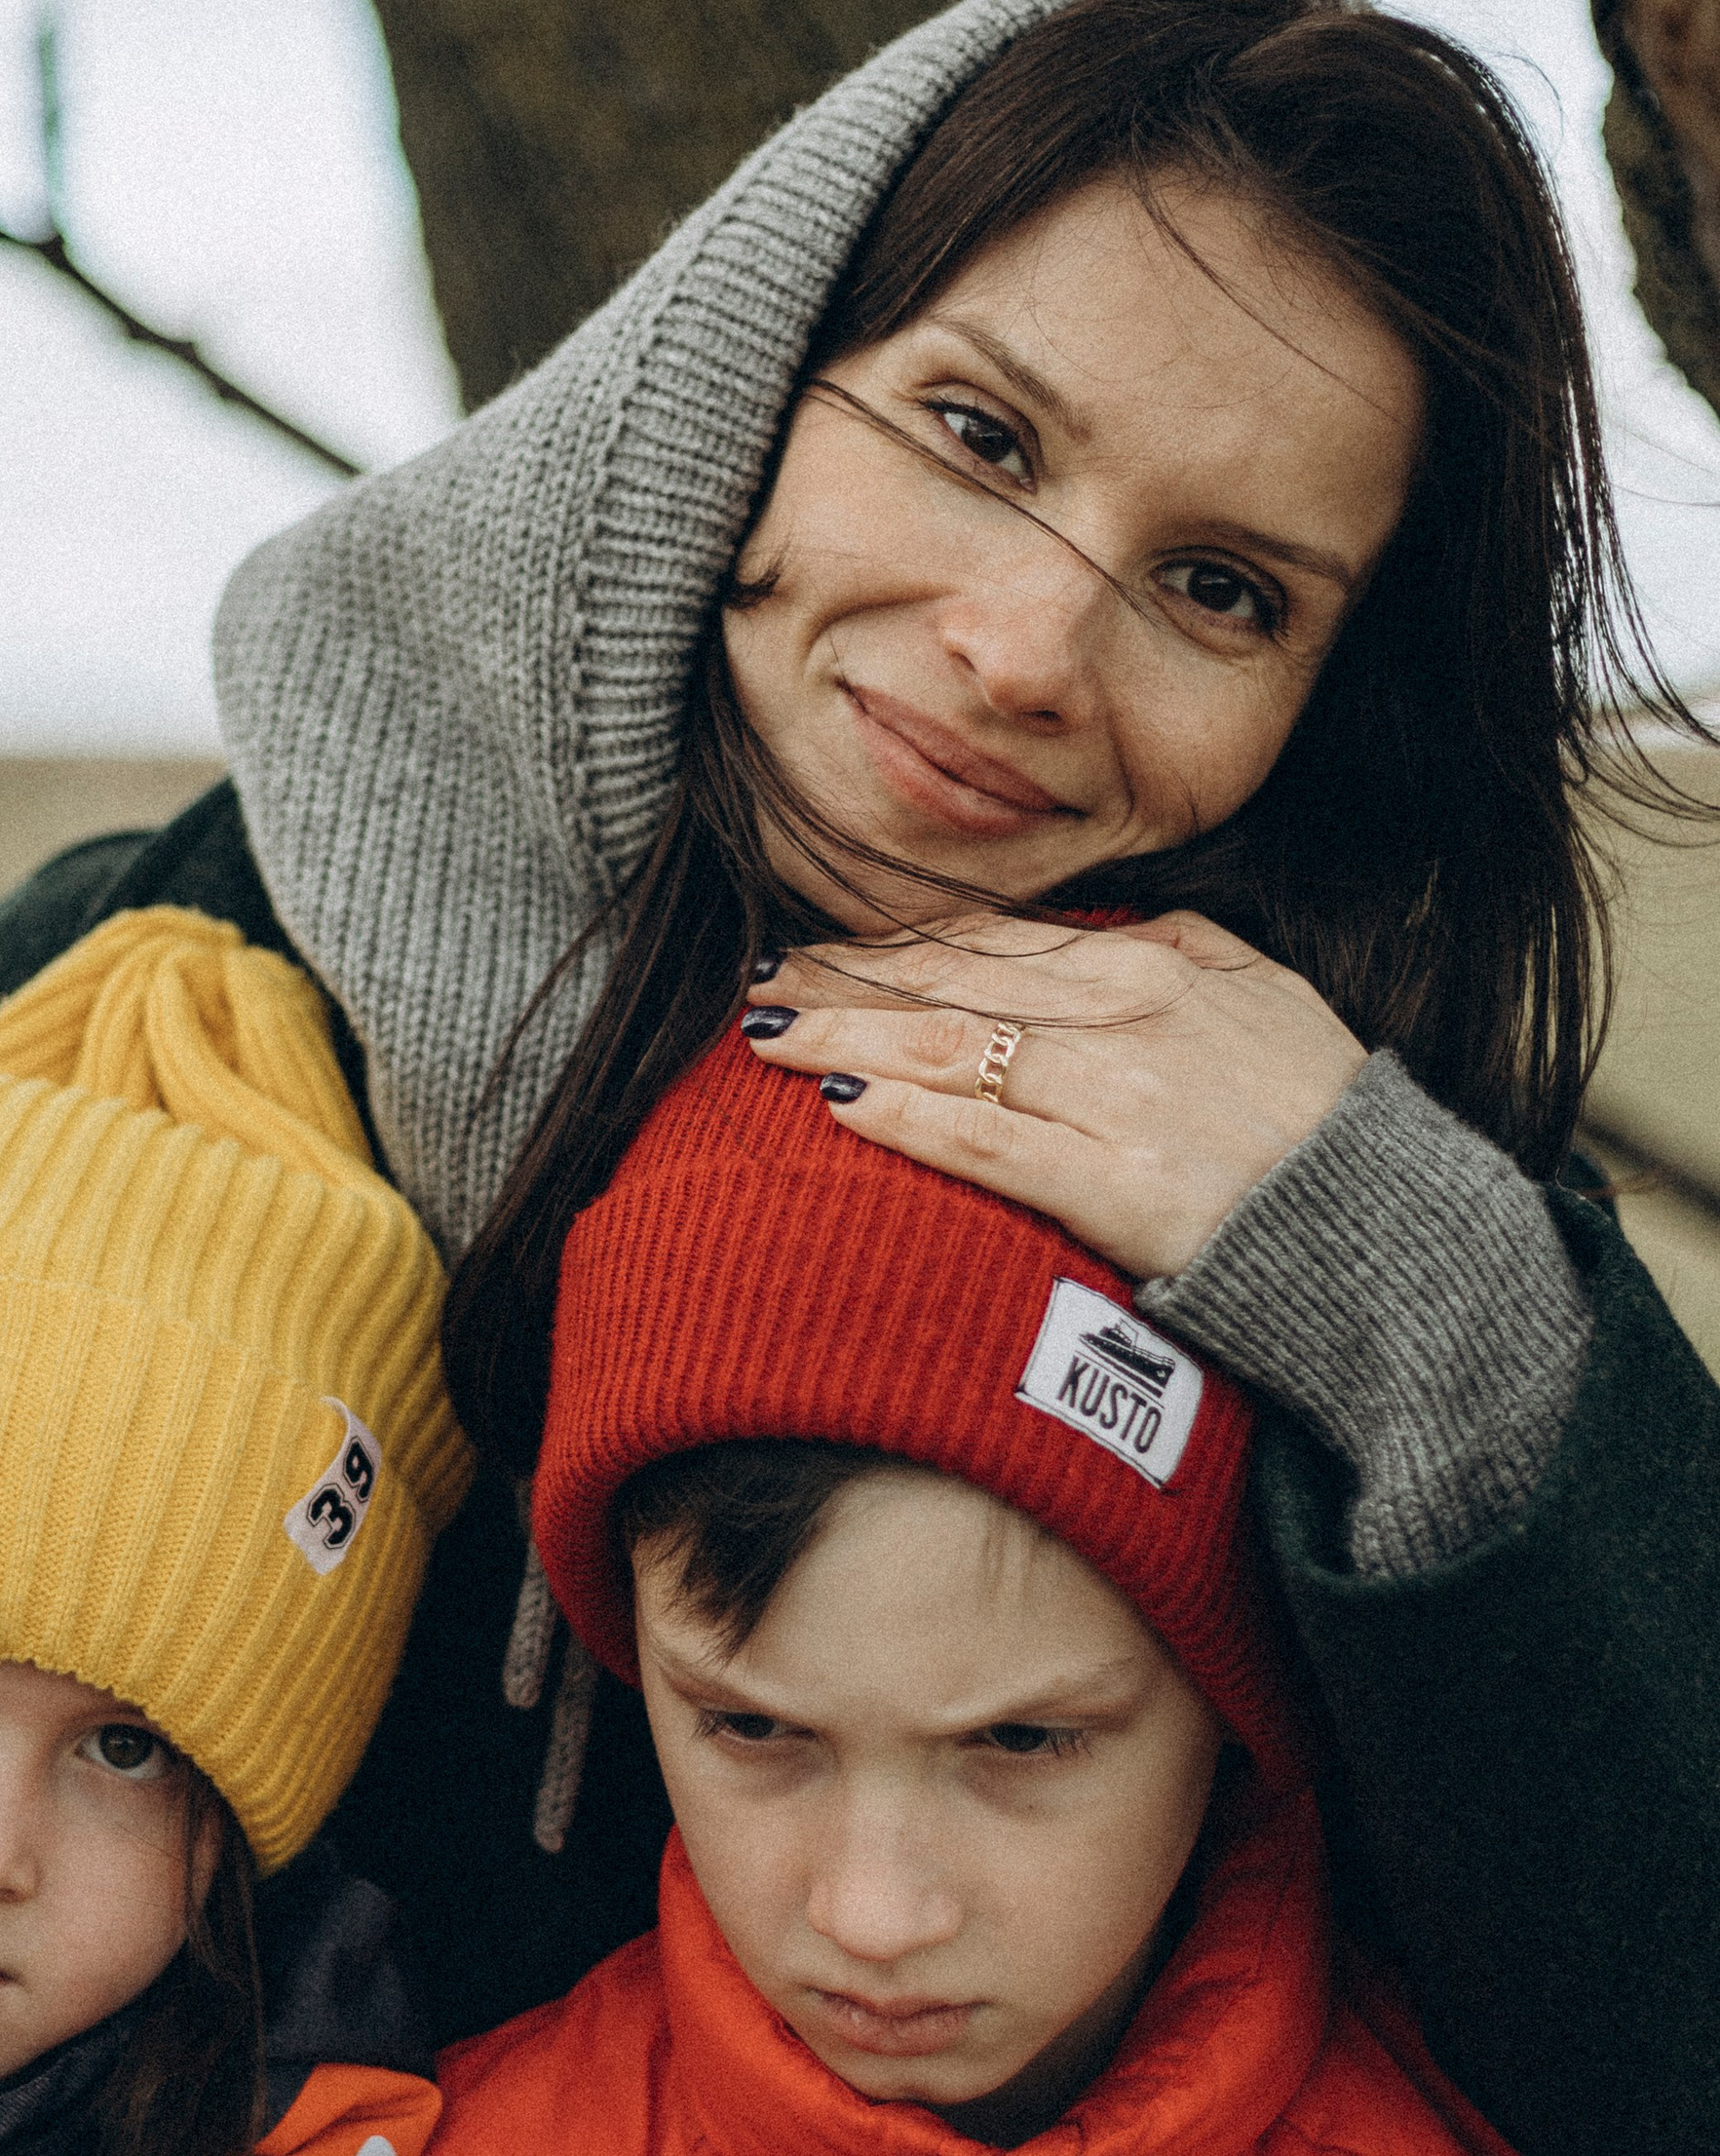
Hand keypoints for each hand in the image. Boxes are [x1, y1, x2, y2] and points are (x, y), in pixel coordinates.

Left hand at [742, 911, 1366, 1282]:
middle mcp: (1127, 1019)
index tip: (819, 944)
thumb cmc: (1326, 1124)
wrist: (1394, 1232)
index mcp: (1153, 969)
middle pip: (951, 987)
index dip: (896, 942)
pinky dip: (911, 1117)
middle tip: (760, 983)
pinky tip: (843, 1104)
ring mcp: (1119, 1101)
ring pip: (950, 1050)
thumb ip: (1180, 951)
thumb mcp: (1263, 1000)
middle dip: (844, 983)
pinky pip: (990, 1142)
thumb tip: (1107, 923)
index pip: (994, 943)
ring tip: (769, 1036)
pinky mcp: (1118, 1186)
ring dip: (848, 1037)